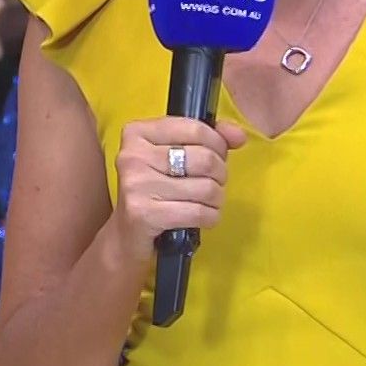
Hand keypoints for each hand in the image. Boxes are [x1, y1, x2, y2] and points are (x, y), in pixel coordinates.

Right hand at [104, 116, 244, 261]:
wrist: (127, 236)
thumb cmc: (155, 191)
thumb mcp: (174, 156)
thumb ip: (209, 138)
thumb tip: (238, 135)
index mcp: (138, 133)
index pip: (195, 129)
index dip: (218, 144)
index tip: (217, 156)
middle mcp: (133, 155)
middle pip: (205, 159)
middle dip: (219, 175)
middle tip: (211, 184)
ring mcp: (136, 185)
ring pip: (206, 188)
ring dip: (216, 200)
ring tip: (205, 203)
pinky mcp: (143, 214)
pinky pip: (199, 212)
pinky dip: (210, 217)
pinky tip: (201, 218)